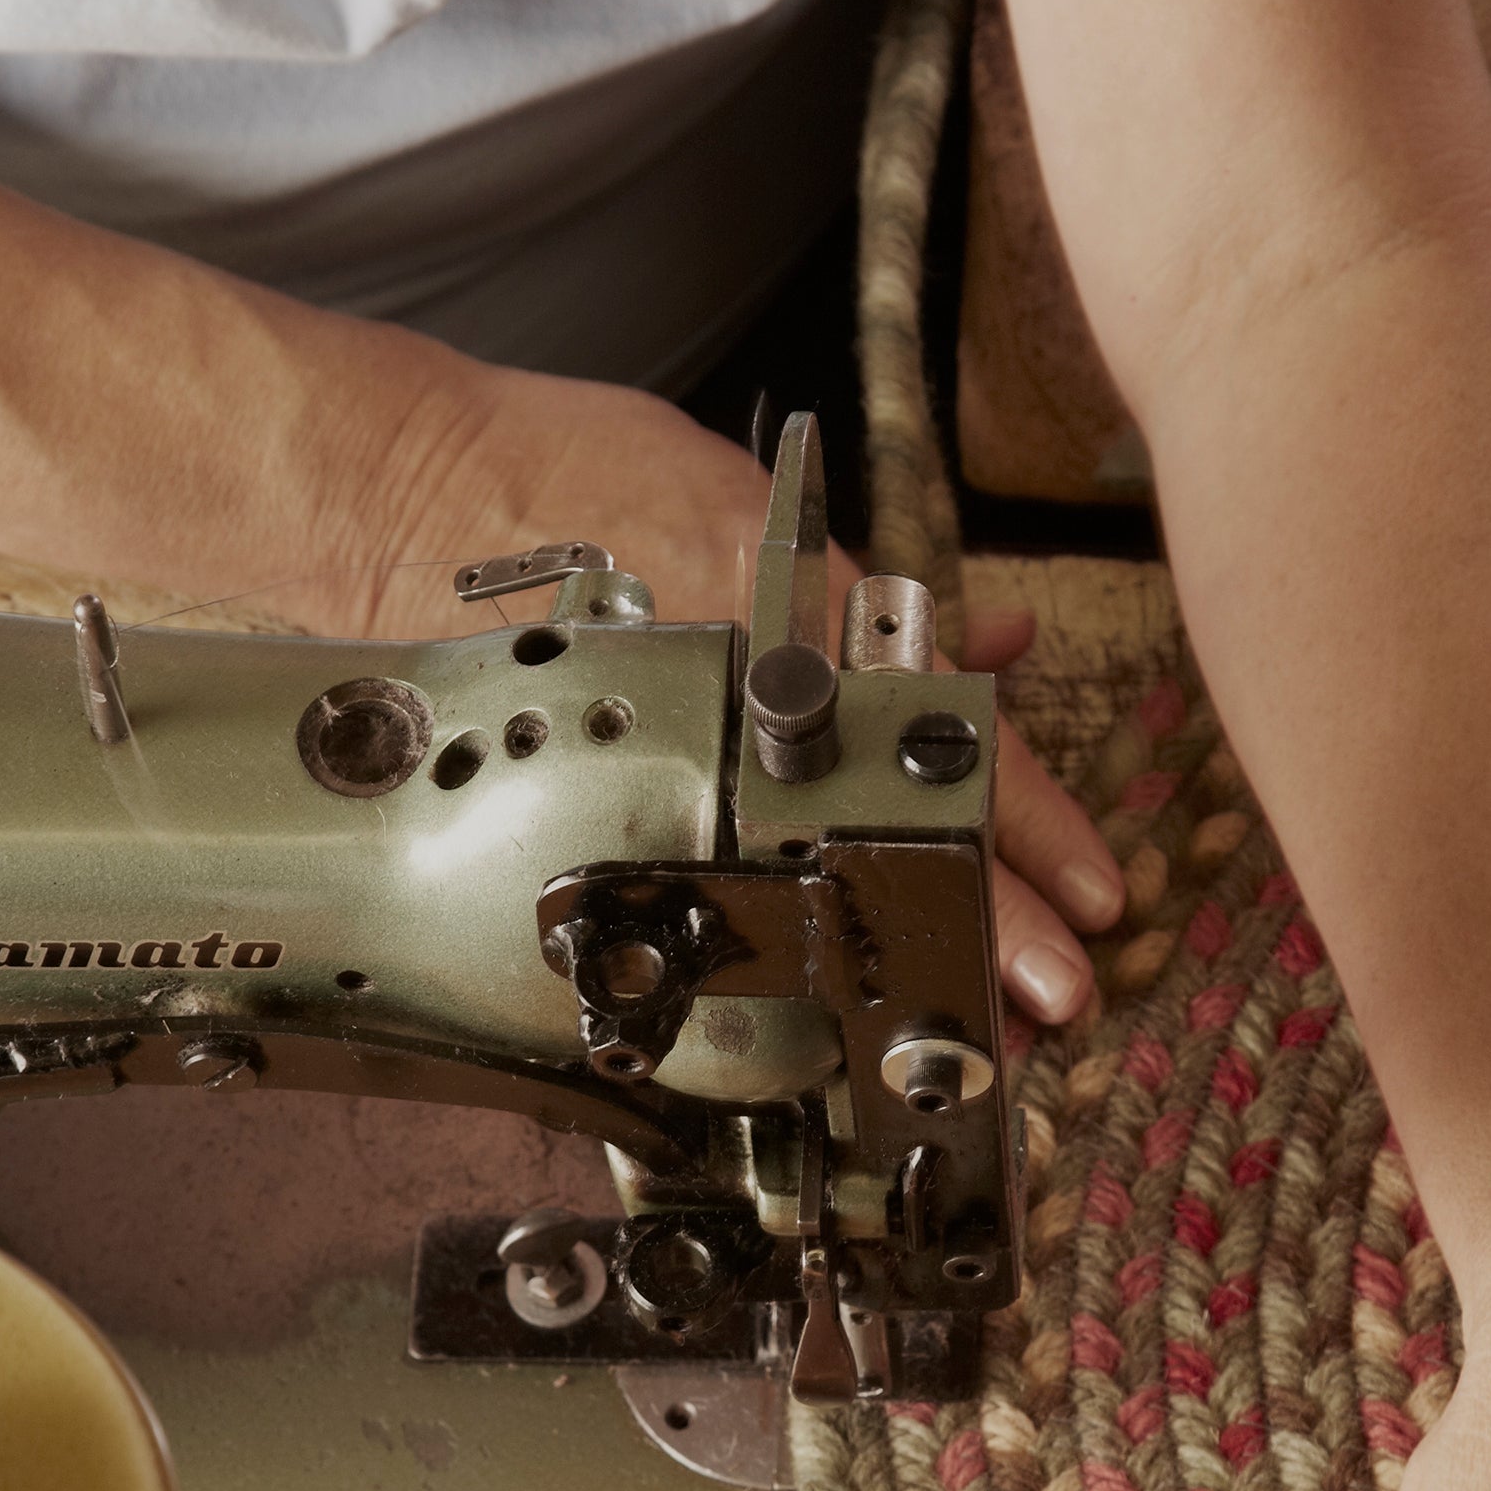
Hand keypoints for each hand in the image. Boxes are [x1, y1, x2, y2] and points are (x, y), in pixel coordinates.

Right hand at [302, 372, 1121, 1023]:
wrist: (394, 491)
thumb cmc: (562, 476)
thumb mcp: (734, 502)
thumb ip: (865, 598)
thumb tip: (991, 650)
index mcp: (796, 617)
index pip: (946, 739)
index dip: (1031, 825)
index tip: (1096, 895)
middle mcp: (741, 697)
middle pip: (895, 832)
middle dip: (985, 918)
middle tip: (1055, 995)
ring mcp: (660, 757)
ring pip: (808, 883)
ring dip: (884, 950)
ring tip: (955, 1014)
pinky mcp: (585, 799)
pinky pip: (686, 891)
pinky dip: (751, 948)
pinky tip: (800, 1003)